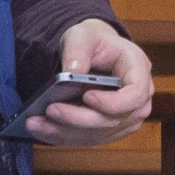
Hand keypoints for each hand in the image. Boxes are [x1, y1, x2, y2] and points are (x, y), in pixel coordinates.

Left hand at [27, 19, 153, 146]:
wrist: (93, 52)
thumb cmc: (93, 42)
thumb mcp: (83, 35)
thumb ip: (78, 49)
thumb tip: (71, 72)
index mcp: (138, 69)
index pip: (136, 94)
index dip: (113, 102)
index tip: (87, 96)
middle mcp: (138, 99)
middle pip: (113, 119)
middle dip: (79, 118)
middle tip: (50, 110)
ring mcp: (126, 118)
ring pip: (98, 134)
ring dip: (65, 132)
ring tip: (36, 123)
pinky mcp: (110, 129)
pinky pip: (88, 139)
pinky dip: (63, 136)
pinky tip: (41, 129)